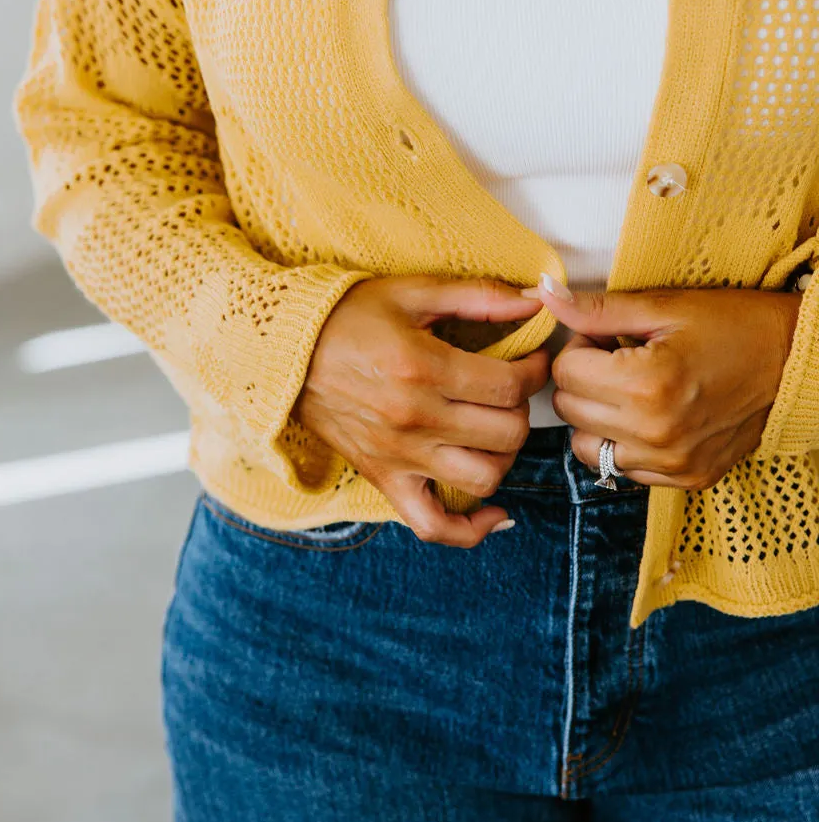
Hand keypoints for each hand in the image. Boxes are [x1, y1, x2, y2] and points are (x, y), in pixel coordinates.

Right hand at [293, 275, 551, 546]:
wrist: (285, 350)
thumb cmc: (349, 316)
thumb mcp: (413, 292)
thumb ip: (479, 296)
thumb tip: (536, 300)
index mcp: (423, 367)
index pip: (511, 386)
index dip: (534, 371)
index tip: (530, 360)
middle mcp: (414, 418)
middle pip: (506, 433)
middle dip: (521, 408)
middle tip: (510, 390)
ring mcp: (399, 456)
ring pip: (484, 478)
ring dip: (504, 456)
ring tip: (495, 430)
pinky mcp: (384, 479)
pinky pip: (433, 526)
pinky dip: (471, 529)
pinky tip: (495, 512)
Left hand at [523, 275, 803, 490]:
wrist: (796, 362)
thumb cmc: (732, 324)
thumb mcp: (663, 306)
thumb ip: (596, 309)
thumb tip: (542, 294)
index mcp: (646, 384)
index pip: (565, 370)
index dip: (581, 346)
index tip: (610, 338)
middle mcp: (655, 433)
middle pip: (569, 409)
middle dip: (584, 379)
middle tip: (620, 359)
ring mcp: (671, 463)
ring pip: (585, 446)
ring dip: (595, 416)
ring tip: (631, 389)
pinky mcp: (686, 480)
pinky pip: (621, 468)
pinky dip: (623, 443)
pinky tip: (650, 415)